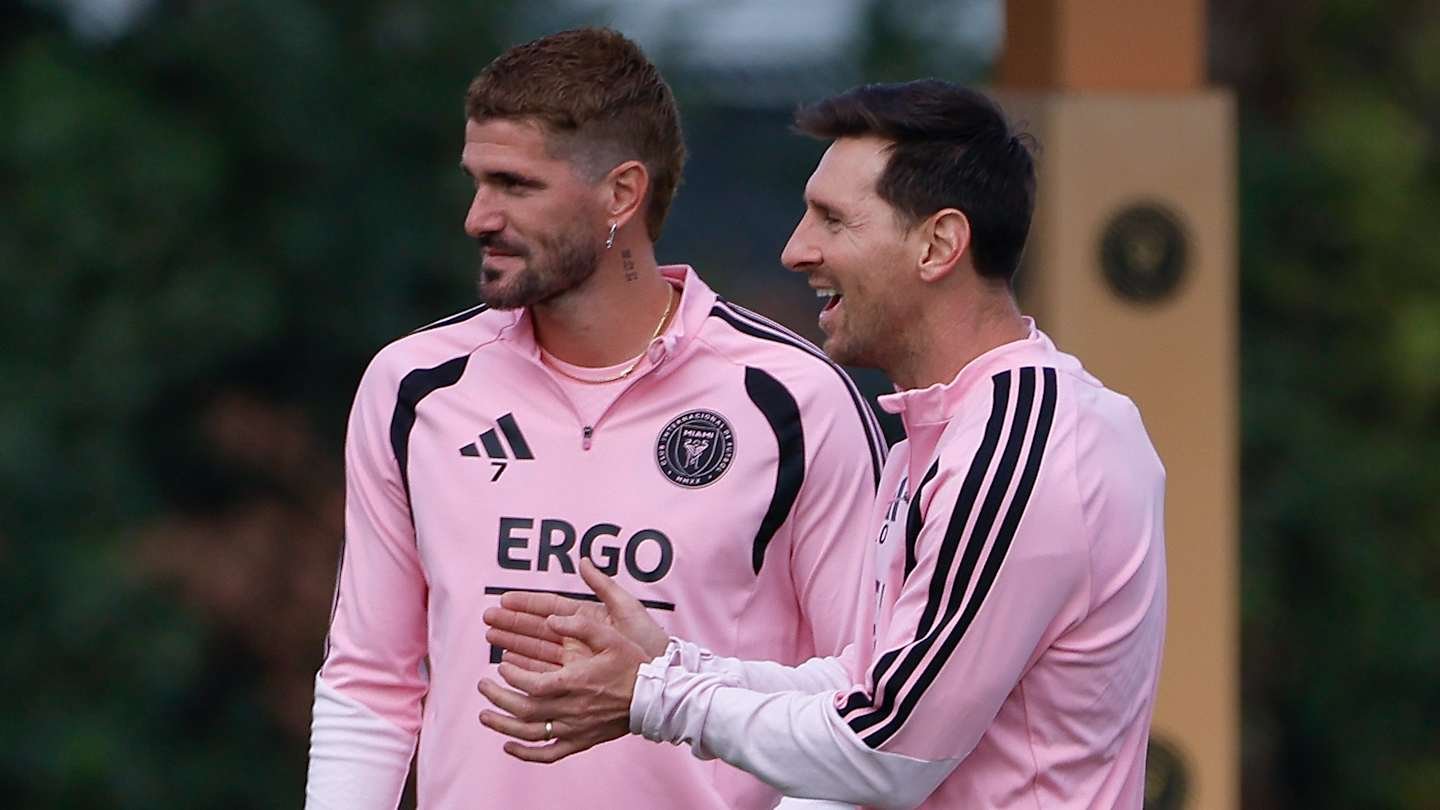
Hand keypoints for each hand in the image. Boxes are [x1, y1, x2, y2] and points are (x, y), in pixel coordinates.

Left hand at [477, 560, 664, 762]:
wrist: (655, 698)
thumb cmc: (632, 664)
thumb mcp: (610, 635)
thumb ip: (580, 625)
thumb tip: (551, 619)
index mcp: (575, 682)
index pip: (532, 683)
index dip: (512, 675)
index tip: (502, 665)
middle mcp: (572, 708)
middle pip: (524, 709)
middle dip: (498, 698)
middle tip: (482, 686)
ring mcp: (575, 728)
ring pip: (530, 734)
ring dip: (503, 726)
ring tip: (484, 716)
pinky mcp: (582, 741)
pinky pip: (549, 753)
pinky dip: (526, 754)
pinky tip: (509, 747)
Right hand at [483, 559, 670, 667]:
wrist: (661, 677)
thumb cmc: (648, 641)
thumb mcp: (627, 609)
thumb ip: (604, 585)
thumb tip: (582, 560)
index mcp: (587, 619)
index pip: (550, 607)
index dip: (527, 603)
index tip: (504, 599)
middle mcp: (577, 640)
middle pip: (538, 630)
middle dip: (512, 624)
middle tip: (487, 619)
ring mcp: (576, 661)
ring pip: (537, 652)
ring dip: (514, 645)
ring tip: (491, 639)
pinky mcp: (576, 681)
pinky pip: (546, 676)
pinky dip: (527, 672)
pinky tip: (509, 668)